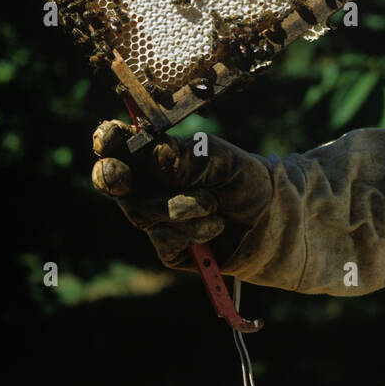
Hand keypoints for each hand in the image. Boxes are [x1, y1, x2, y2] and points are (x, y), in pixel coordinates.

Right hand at [91, 120, 275, 272]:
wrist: (277, 222)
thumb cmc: (249, 181)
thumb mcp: (227, 161)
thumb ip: (192, 157)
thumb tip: (154, 152)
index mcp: (160, 156)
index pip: (123, 146)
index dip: (108, 140)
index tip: (107, 136)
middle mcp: (150, 186)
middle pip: (114, 180)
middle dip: (113, 176)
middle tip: (121, 176)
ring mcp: (156, 218)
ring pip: (142, 212)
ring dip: (181, 206)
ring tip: (214, 203)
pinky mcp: (169, 249)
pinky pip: (164, 240)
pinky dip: (193, 231)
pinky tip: (215, 226)